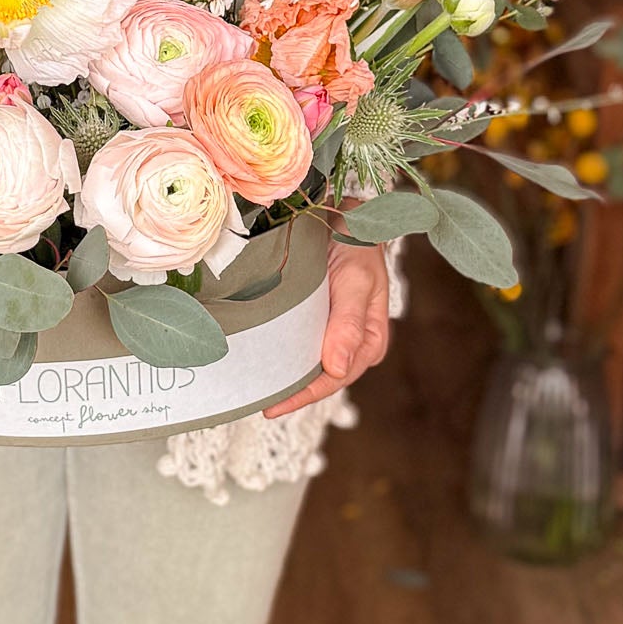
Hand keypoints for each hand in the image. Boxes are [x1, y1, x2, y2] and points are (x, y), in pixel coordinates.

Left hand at [264, 238, 390, 418]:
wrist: (350, 217)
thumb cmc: (358, 246)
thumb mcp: (356, 281)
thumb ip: (349, 324)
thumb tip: (338, 369)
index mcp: (370, 341)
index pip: (334, 380)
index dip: (304, 396)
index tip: (273, 406)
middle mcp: (353, 343)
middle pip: (319, 378)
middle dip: (290, 392)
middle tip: (253, 402)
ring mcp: (334, 332)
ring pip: (308, 363)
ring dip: (283, 375)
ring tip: (252, 387)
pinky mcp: (318, 318)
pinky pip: (298, 343)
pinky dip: (281, 352)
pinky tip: (260, 357)